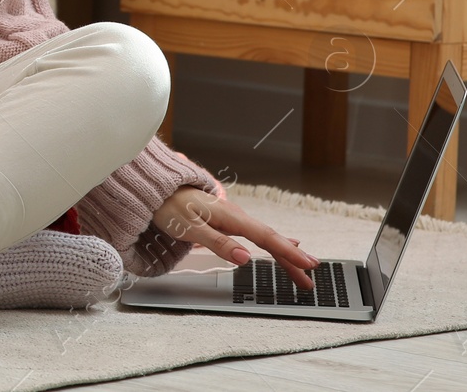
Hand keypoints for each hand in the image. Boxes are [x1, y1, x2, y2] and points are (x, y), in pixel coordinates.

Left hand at [151, 186, 319, 289]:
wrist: (156, 189)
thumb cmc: (169, 206)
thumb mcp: (190, 228)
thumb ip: (218, 242)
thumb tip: (245, 258)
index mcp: (230, 217)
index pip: (266, 238)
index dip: (288, 252)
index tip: (308, 264)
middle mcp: (235, 216)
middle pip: (269, 240)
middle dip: (291, 258)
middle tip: (310, 277)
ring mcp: (232, 219)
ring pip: (264, 238)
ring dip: (283, 253)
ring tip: (302, 266)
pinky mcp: (226, 221)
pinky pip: (255, 235)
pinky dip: (271, 243)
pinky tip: (280, 245)